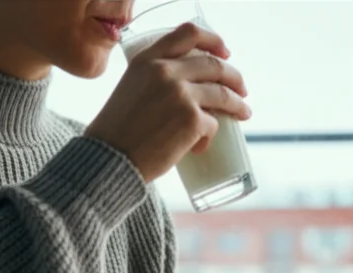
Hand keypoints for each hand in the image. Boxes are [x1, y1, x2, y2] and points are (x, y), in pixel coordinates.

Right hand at [85, 22, 250, 182]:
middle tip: (241, 90)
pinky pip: (213, 124)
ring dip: (237, 104)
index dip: (213, 40)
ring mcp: (180, 94)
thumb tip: (189, 86)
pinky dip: (210, 136)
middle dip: (234, 77)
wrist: (109, 159)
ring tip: (243, 113)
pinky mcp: (192, 119)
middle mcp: (165, 71)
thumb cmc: (117, 132)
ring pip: (222, 94)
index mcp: (148, 60)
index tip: (225, 52)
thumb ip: (155, 79)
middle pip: (213, 65)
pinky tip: (199, 147)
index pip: (188, 33)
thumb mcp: (131, 88)